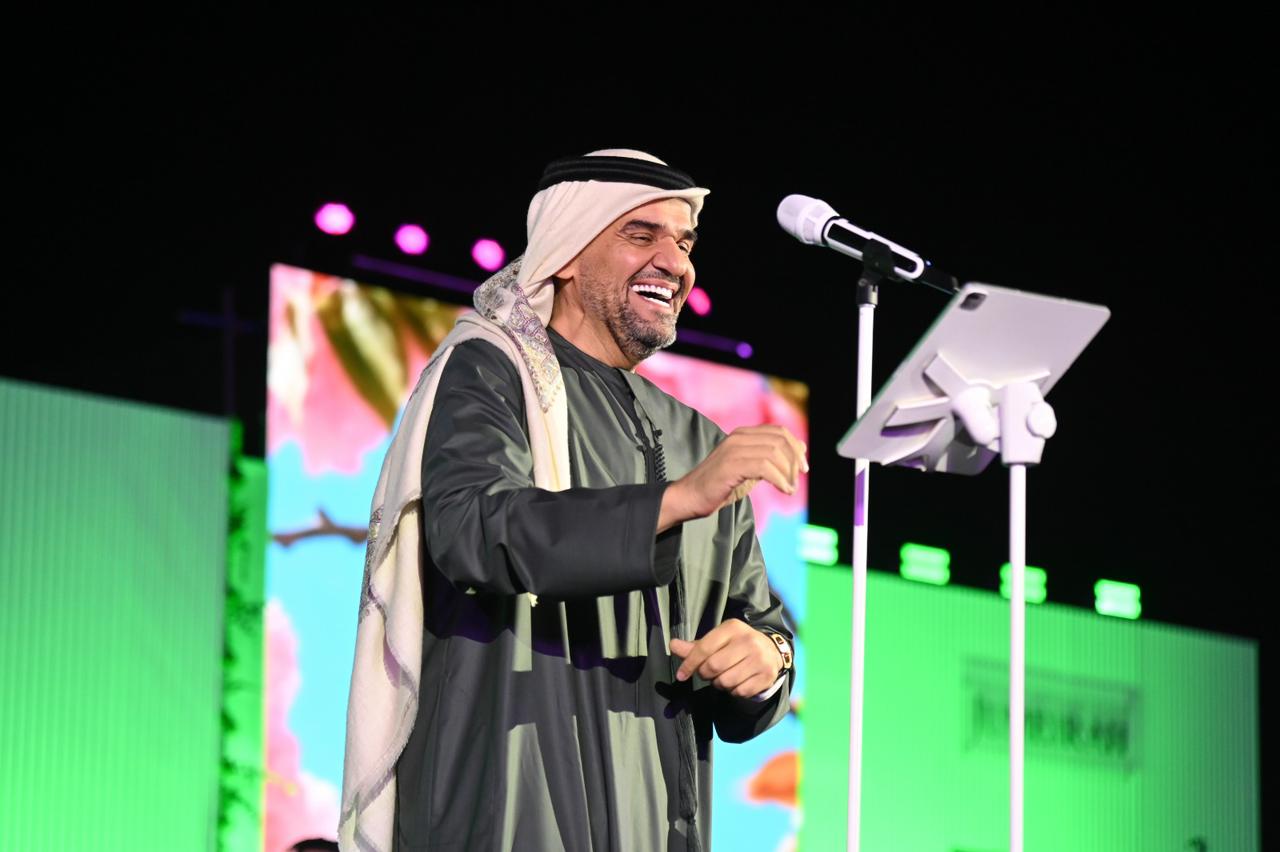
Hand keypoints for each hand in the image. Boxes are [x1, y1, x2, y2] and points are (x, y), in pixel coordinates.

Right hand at [658, 425, 806, 530]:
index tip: (803, 467)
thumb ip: (768, 458)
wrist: (689, 497)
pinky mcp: (731, 465)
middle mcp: (738, 437)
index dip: (795, 447)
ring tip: (790, 488)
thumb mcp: (748, 469)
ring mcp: (733, 449)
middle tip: (799, 479)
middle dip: (795, 459)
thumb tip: (800, 450)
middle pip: (780, 439)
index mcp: (742, 434)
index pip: (778, 431)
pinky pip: (765, 467)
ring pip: (774, 452)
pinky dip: (780, 480)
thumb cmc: (718, 486)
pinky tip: (784, 490)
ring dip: (788, 472)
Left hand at [669, 619, 784, 698]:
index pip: (704, 648)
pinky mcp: (767, 676)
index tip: (681, 675)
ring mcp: (760, 659)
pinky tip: (737, 682)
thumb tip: (673, 645)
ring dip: (719, 684)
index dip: (689, 663)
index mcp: (733, 627)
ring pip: (725, 682)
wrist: (772, 651)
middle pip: (713, 667)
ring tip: (724, 676)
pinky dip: (733, 691)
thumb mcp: (718, 640)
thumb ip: (695, 646)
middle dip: (706, 674)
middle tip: (709, 673)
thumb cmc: (737, 645)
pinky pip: (740, 692)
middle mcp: (748, 641)